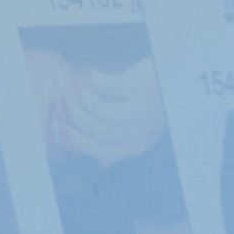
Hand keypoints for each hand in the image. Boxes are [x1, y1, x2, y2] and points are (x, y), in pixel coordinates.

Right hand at [25, 50, 166, 165]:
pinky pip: (112, 90)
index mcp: (139, 143)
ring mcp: (147, 110)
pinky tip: (90, 74)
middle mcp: (145, 131)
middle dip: (75, 120)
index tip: (60, 126)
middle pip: (102, 136)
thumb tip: (102, 163)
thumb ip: (120, 141)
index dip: (78, 141)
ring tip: (74, 85)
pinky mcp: (145, 87)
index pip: (103, 152)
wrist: (174, 70)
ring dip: (83, 101)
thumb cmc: (151, 96)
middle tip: (60, 101)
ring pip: (105, 117)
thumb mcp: (138, 123)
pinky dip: (95, 82)